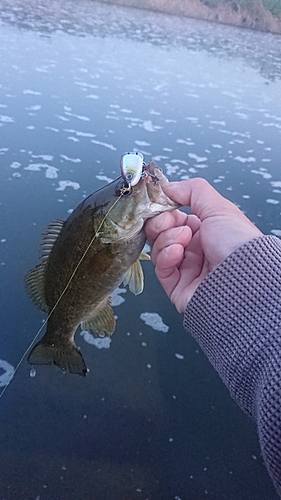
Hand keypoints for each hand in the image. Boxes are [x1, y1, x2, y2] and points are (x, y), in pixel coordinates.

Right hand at [145, 178, 262, 312]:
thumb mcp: (219, 207)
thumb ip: (192, 190)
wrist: (242, 279)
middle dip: (162, 223)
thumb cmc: (238, 243)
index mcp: (205, 230)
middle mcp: (194, 248)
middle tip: (171, 222)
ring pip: (158, 248)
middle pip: (161, 232)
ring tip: (183, 240)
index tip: (161, 203)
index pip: (173, 216)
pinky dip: (165, 257)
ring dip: (167, 239)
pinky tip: (177, 253)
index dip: (164, 209)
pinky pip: (160, 268)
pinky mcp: (176, 286)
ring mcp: (185, 268)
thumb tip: (168, 186)